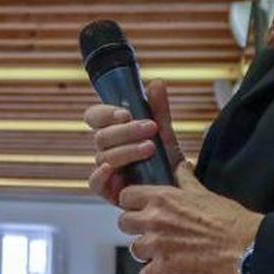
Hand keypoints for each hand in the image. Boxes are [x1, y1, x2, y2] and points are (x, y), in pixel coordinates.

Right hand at [84, 80, 186, 206]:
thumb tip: (156, 82)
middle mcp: (106, 149)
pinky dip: (100, 175)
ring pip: (103, 156)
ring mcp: (105, 170)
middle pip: (102, 136)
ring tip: (150, 148)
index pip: (95, 117)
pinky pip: (95, 183)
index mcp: (113, 131)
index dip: (105, 113)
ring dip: (126, 151)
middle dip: (126, 131)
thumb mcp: (164, 133)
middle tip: (151, 128)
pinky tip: (111, 169)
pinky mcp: (107, 190)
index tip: (126, 113)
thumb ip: (158, 110)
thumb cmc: (166, 160)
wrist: (178, 188)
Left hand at [116, 164, 262, 273]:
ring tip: (162, 252)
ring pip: (134, 249)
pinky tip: (165, 273)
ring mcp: (157, 244)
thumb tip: (181, 165)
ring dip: (147, 252)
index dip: (132, 203)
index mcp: (161, 198)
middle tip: (152, 232)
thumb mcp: (204, 192)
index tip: (141, 209)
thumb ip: (186, 180)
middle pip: (124, 223)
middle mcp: (154, 220)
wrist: (244, 245)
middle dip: (136, 228)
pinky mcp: (165, 267)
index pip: (126, 196)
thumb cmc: (228, 218)